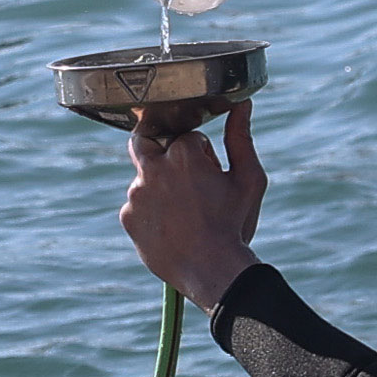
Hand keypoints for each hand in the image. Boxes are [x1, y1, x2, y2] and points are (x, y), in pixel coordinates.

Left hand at [118, 102, 265, 309]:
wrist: (213, 272)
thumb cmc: (234, 224)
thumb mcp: (248, 179)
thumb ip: (241, 138)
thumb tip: (242, 105)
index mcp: (182, 153)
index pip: (187, 138)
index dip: (203, 156)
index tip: (212, 176)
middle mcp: (153, 168)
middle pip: (145, 140)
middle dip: (160, 148)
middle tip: (182, 174)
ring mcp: (136, 194)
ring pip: (144, 178)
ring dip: (160, 186)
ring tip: (185, 213)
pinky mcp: (127, 217)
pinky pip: (137, 205)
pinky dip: (151, 211)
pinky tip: (172, 227)